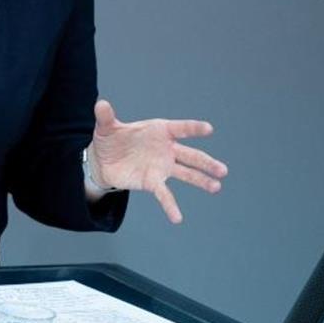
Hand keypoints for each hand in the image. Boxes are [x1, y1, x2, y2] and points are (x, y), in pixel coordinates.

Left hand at [88, 99, 227, 223]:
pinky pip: (164, 194)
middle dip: (206, 162)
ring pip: (186, 174)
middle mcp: (165, 148)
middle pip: (190, 155)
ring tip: (216, 187)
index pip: (180, 128)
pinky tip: (177, 218)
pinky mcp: (152, 181)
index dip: (193, 128)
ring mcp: (162, 166)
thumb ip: (106, 117)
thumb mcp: (105, 127)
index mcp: (159, 130)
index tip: (208, 129)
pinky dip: (170, 206)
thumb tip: (101, 104)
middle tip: (223, 170)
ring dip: (201, 180)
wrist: (103, 160)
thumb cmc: (110, 139)